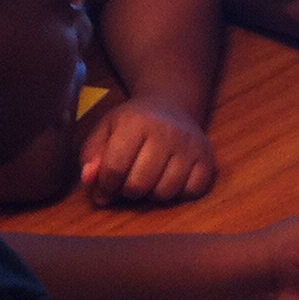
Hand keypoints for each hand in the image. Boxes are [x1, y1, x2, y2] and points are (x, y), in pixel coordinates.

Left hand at [80, 93, 216, 204]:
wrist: (171, 105)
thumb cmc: (132, 123)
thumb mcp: (105, 130)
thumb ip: (92, 155)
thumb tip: (90, 180)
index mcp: (135, 122)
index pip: (114, 168)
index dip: (105, 185)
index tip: (106, 184)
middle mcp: (166, 132)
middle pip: (139, 184)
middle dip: (128, 191)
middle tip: (128, 182)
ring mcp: (190, 146)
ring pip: (166, 192)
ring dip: (153, 194)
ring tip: (149, 180)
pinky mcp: (208, 158)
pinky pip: (192, 192)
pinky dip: (180, 193)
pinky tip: (171, 179)